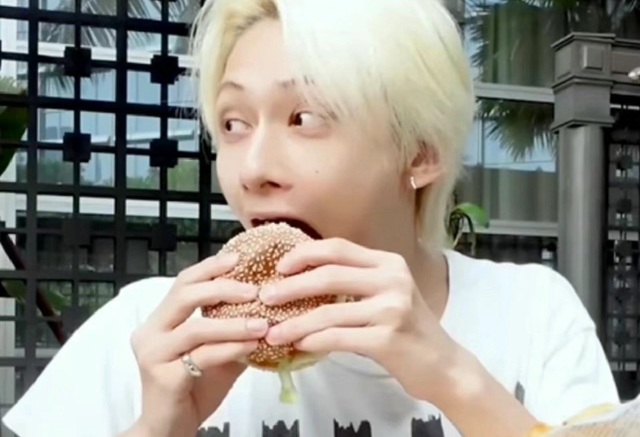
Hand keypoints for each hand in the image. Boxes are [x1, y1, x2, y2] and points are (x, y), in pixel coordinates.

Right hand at [129, 253, 268, 436]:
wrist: (171, 429)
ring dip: (235, 323)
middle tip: (255, 290)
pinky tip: (254, 346)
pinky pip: (203, 356)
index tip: (238, 258)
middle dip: (223, 287)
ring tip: (263, 323)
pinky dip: (232, 348)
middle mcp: (149, 333)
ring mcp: (153, 355)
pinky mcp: (163, 377)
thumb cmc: (194, 389)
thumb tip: (267, 305)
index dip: (210, 268)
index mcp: (159, 321)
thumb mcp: (218, 353)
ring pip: (197, 328)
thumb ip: (232, 330)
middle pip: (185, 295)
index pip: (183, 283)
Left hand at [259, 238, 456, 400]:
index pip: (338, 248)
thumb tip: (302, 278)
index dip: (304, 254)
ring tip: (273, 333)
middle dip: (291, 287)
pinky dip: (314, 341)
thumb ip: (355, 281)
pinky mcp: (389, 338)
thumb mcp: (387, 294)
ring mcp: (392, 308)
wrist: (443, 365)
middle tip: (266, 297)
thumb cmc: (408, 329)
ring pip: (329, 311)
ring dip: (295, 323)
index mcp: (388, 263)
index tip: (279, 267)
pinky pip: (339, 338)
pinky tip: (299, 346)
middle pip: (329, 275)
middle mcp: (392, 280)